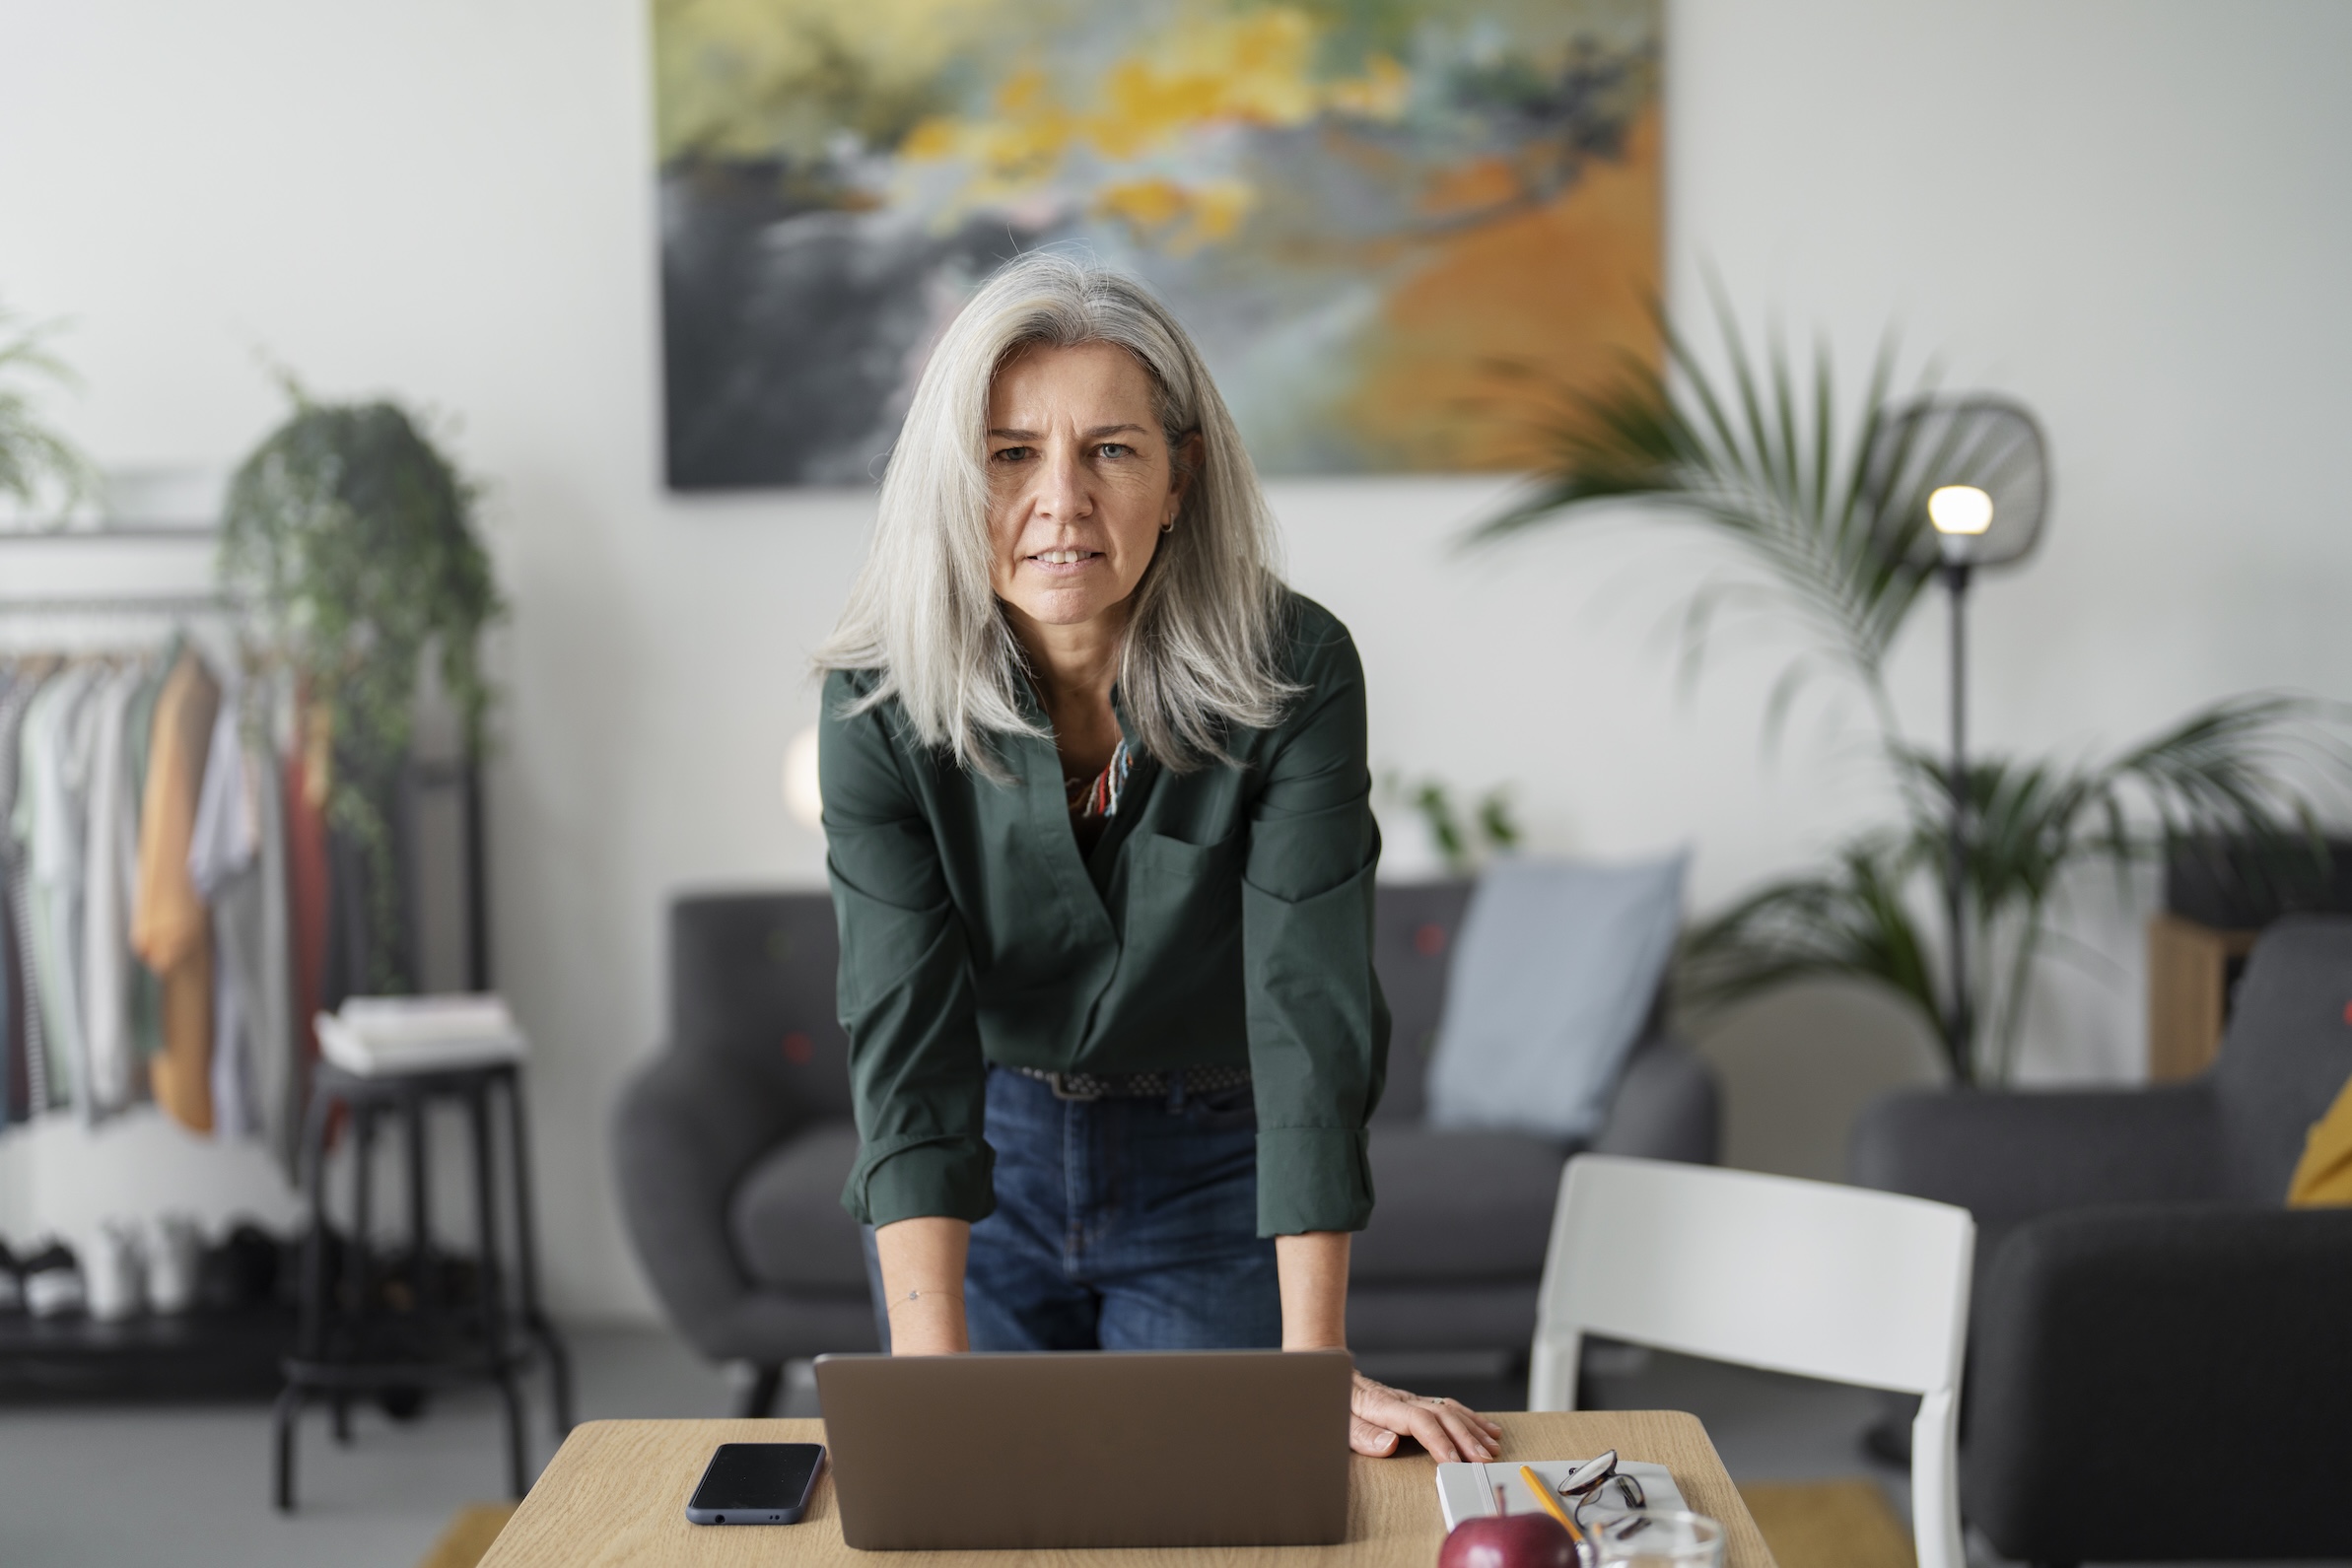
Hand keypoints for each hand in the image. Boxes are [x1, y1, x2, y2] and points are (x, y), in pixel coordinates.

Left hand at [1348, 1370, 1502, 1461]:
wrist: (1333, 1376)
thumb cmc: (1334, 1404)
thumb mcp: (1338, 1422)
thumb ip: (1363, 1435)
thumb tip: (1389, 1445)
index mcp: (1383, 1405)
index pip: (1419, 1420)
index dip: (1438, 1440)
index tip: (1453, 1461)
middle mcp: (1403, 1400)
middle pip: (1442, 1415)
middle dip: (1466, 1438)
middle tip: (1483, 1460)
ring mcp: (1413, 1399)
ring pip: (1451, 1409)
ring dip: (1473, 1429)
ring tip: (1492, 1449)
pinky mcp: (1418, 1402)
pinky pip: (1450, 1407)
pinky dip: (1472, 1418)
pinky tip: (1489, 1429)